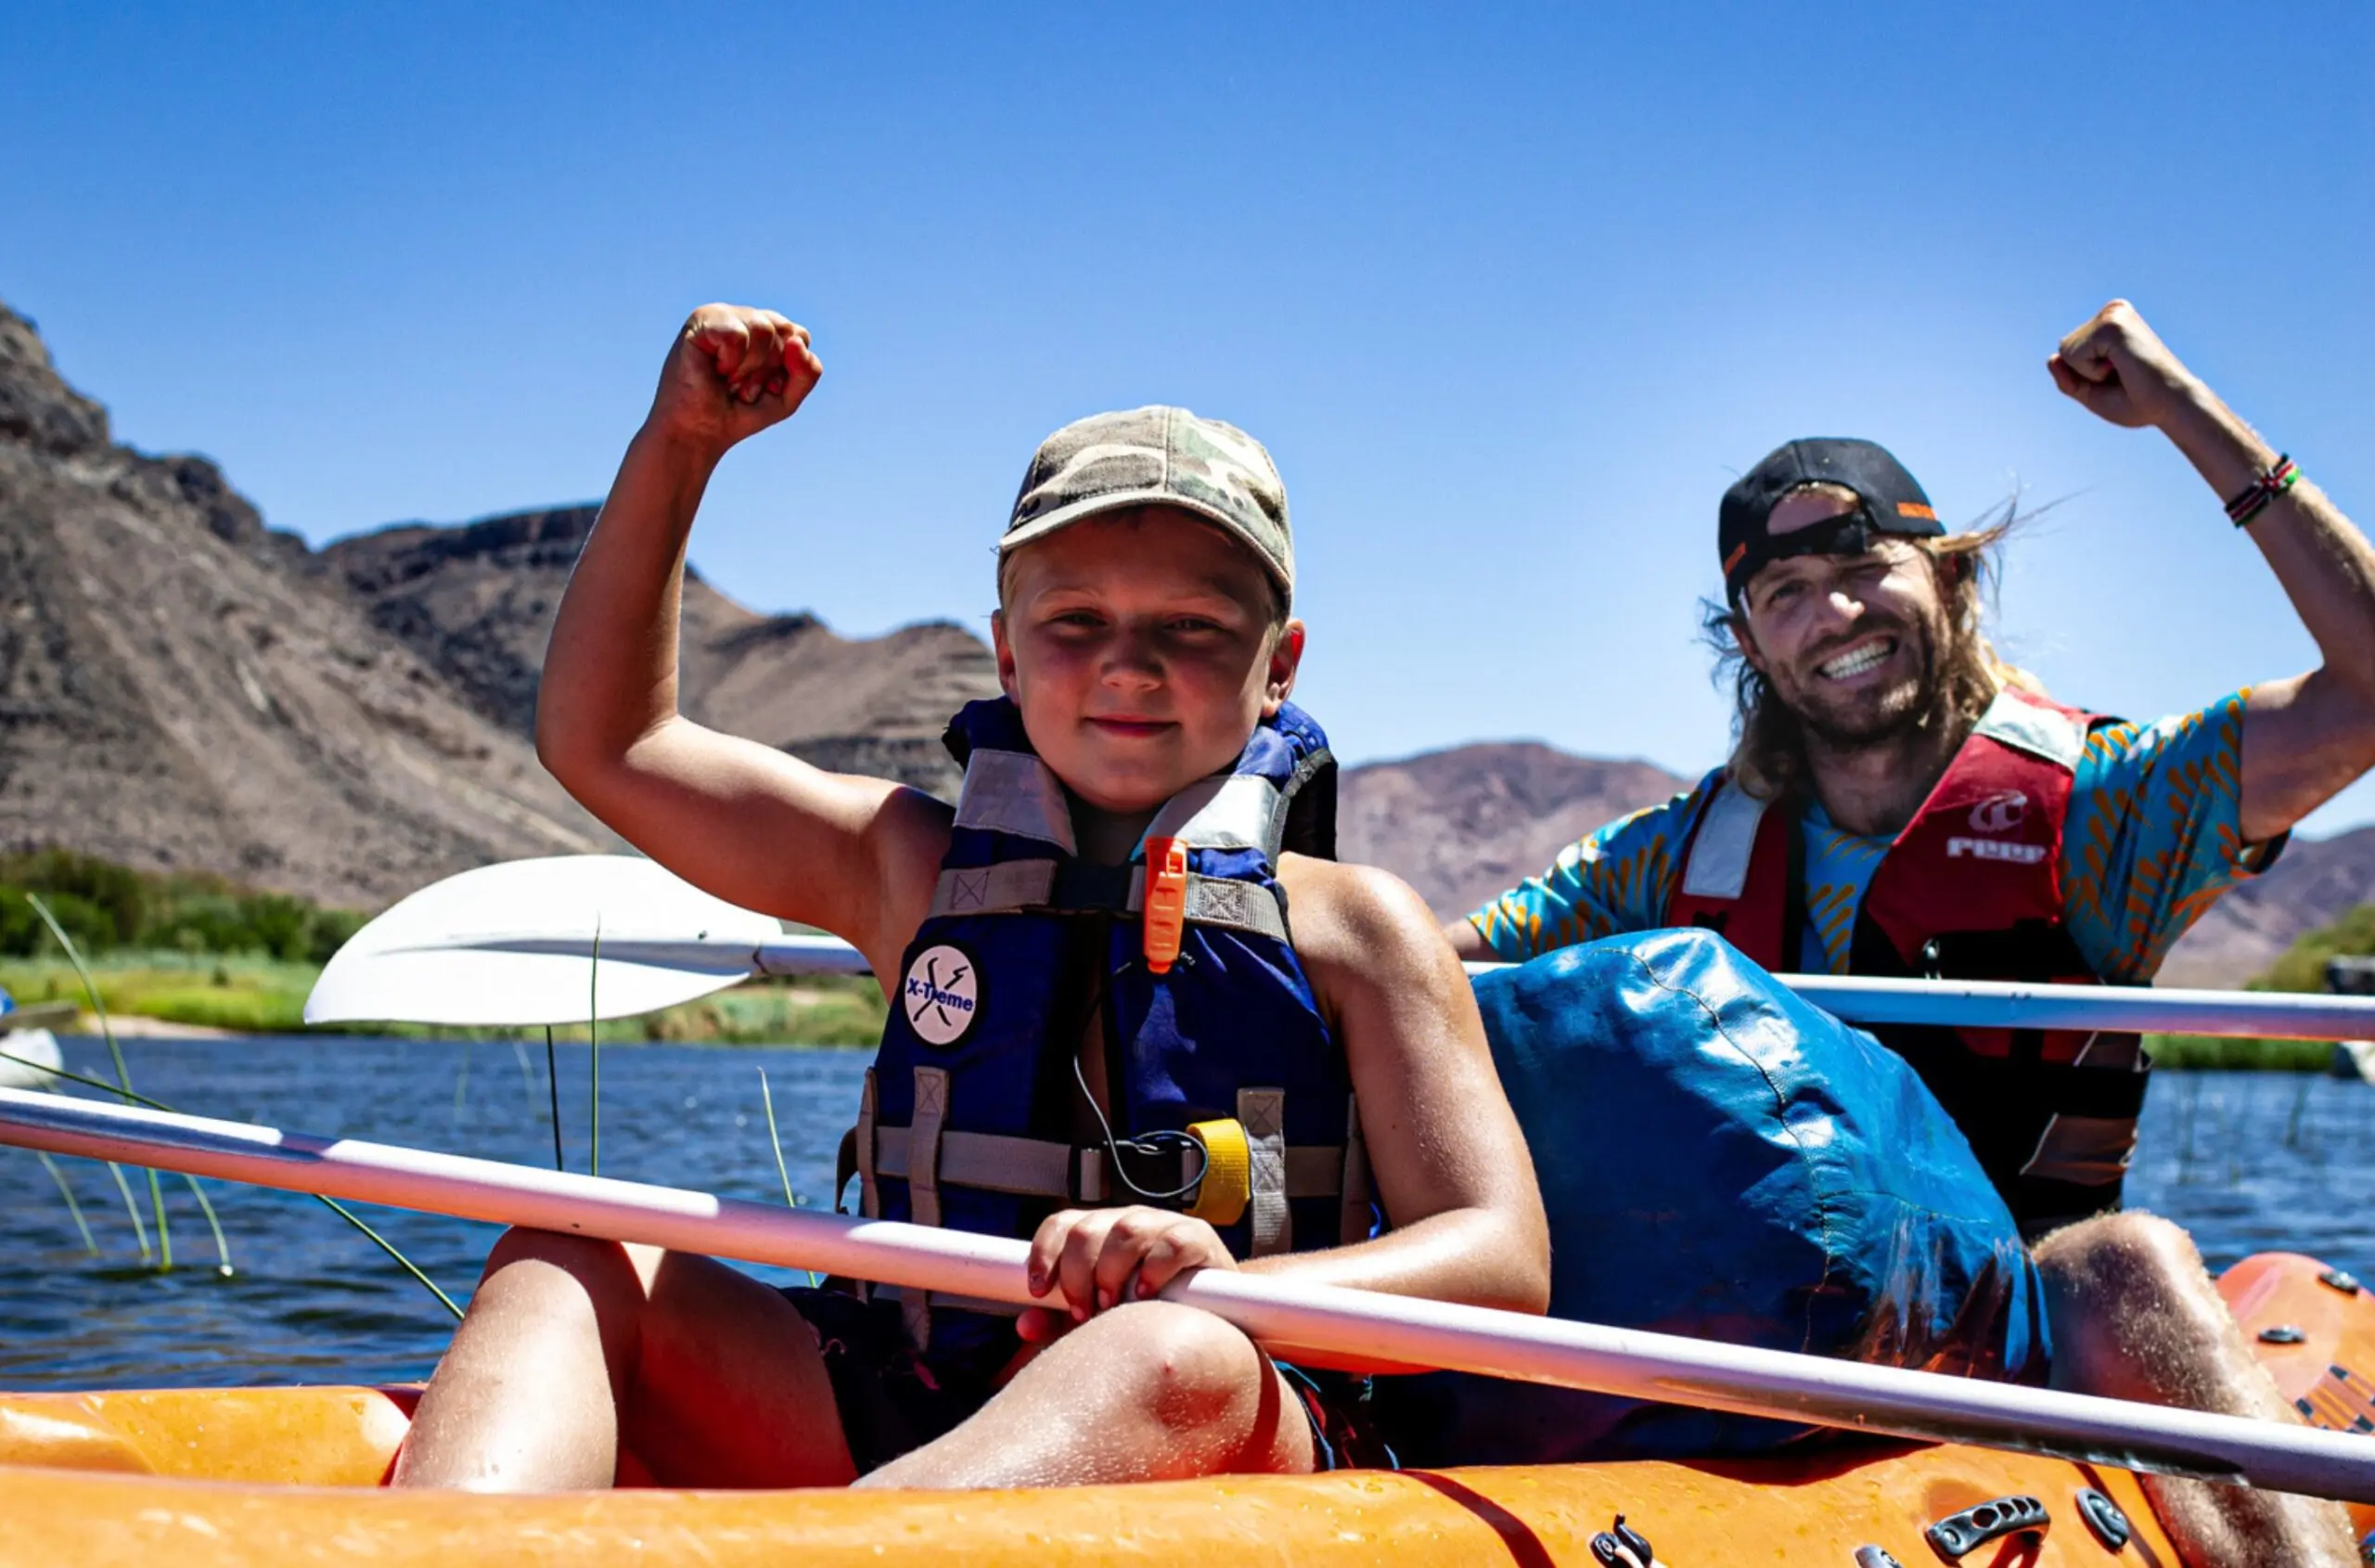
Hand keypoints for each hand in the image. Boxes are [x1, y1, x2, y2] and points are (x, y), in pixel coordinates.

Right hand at [646, 303, 821, 454]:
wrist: (697, 432)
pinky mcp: (701, 319)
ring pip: (763, 329)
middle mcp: (744, 316)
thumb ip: (807, 372)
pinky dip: (731, 362)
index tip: (764, 388)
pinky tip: (714, 369)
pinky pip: (738, 335)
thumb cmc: (738, 412)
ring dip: (749, 368)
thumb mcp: (786, 398)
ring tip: (728, 379)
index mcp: (765, 329)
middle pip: (785, 331)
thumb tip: (797, 340)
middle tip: (740, 386)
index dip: (788, 369)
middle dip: (768, 370)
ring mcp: (722, 314)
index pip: (800, 336)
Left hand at [1016, 1206, 1234, 1343]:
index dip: (1044, 1252)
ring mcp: (1164, 1226)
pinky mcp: (1199, 1239)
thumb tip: (1025, 1325)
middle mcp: (1128, 1223)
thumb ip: (1060, 1323)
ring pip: (1126, 1230)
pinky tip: (1147, 1294)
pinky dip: (1156, 1267)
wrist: (1214, 1321)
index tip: (1039, 1291)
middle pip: (1088, 1228)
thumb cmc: (1147, 1318)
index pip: (1061, 1224)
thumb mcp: (1098, 1323)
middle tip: (1082, 1311)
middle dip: (1077, 1274)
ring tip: (1112, 1306)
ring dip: (1111, 1271)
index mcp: (1099, 1234)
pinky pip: (1174, 1241)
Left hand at [2047, 299, 2205, 431]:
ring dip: (2089, 373)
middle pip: (2064, 348)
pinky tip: (2122, 367)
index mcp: (2111, 323)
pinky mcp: (2112, 323)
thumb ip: (2068, 378)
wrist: (2169, 407)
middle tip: (2121, 376)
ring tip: (2123, 371)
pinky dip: (2092, 372)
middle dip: (2084, 374)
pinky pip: (2073, 355)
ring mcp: (2113, 314)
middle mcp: (2113, 311)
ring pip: (2066, 351)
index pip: (2068, 352)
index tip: (2119, 378)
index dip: (2084, 377)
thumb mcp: (2092, 392)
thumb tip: (2051, 358)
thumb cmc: (2138, 401)